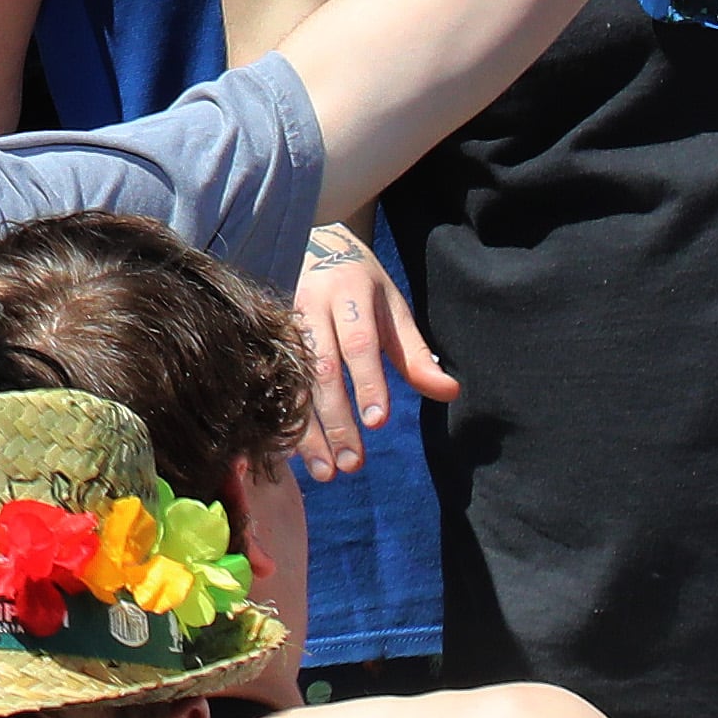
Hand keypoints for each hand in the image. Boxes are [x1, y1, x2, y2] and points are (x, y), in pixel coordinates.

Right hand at [286, 225, 455, 476]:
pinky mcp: (268, 339)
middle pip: (322, 369)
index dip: (367, 382)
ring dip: (307, 430)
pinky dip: (284, 420)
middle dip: (336, 419)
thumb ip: (416, 353)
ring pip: (293, 382)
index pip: (359, 343)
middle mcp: (311, 308)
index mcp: (348, 295)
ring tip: (326, 472)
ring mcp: (284, 323)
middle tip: (352, 464)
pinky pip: (274, 384)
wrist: (316, 245)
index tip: (378, 423)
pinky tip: (294, 455)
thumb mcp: (394, 308)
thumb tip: (449, 392)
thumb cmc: (364, 285)